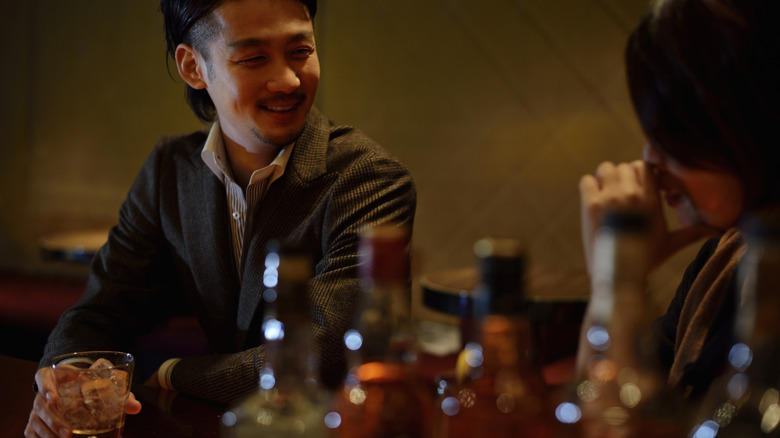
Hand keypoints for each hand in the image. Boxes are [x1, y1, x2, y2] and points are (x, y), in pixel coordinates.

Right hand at [25, 367, 141, 437]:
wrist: (73, 384)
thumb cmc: (87, 382)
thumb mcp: (101, 382)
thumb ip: (119, 392)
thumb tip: (136, 407)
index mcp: (56, 376)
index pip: (43, 377)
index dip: (46, 386)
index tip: (53, 398)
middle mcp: (43, 392)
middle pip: (40, 404)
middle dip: (53, 420)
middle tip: (68, 432)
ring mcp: (37, 408)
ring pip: (35, 420)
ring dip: (48, 432)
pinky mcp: (36, 421)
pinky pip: (31, 431)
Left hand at [579, 160, 716, 275]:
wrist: (619, 273)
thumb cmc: (645, 259)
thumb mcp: (671, 244)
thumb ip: (693, 233)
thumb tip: (719, 232)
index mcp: (651, 199)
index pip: (646, 166)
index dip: (639, 174)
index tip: (636, 187)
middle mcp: (632, 194)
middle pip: (625, 166)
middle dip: (622, 178)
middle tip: (620, 196)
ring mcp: (610, 198)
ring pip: (605, 168)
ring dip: (604, 179)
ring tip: (606, 195)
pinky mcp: (591, 204)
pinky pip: (586, 180)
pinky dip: (588, 187)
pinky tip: (593, 201)